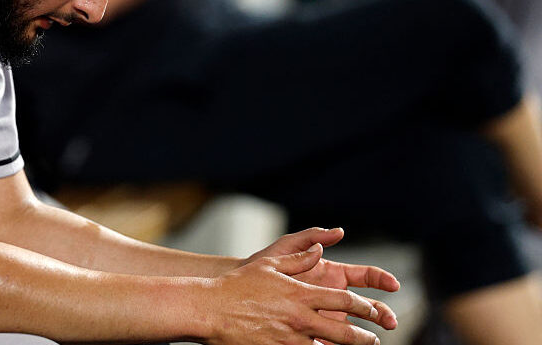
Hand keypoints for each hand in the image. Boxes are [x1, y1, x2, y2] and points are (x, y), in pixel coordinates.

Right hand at [203, 244, 393, 344]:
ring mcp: (290, 339)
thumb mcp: (269, 263)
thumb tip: (320, 249)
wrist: (211, 309)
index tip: (375, 310)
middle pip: (345, 332)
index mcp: (301, 294)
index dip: (365, 306)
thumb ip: (298, 258)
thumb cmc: (237, 285)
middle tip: (373, 340)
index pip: (345, 300)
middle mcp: (300, 318)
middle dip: (364, 338)